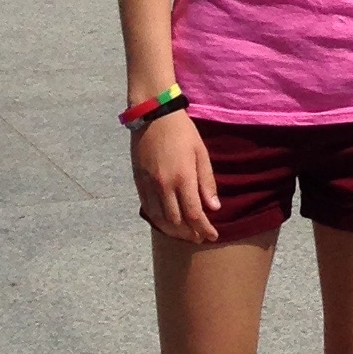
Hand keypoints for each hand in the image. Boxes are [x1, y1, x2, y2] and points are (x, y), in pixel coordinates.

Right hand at [133, 109, 220, 242]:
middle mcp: (164, 185)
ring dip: (174, 231)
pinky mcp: (139, 182)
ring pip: (160, 219)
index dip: (204, 228)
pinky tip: (166, 223)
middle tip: (200, 237)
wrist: (153, 116)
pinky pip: (148, 209)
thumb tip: (214, 207)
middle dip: (190, 233)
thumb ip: (207, 182)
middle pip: (177, 221)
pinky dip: (158, 220)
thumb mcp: (201, 153)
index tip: (213, 236)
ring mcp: (149, 185)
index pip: (195, 213)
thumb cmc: (183, 132)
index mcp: (183, 177)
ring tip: (185, 235)